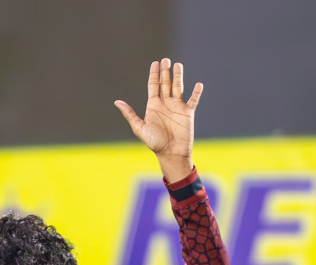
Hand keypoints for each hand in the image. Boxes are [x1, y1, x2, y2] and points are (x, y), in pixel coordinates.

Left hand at [115, 58, 200, 181]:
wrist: (171, 153)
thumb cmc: (154, 143)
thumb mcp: (140, 128)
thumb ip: (130, 114)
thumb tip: (116, 102)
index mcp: (153, 105)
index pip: (153, 85)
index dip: (154, 74)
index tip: (155, 63)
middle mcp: (165, 104)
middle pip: (165, 83)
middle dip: (165, 71)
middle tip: (166, 60)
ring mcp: (177, 107)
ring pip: (178, 87)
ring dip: (178, 76)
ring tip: (178, 65)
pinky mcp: (187, 113)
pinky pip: (193, 100)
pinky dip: (196, 93)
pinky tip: (198, 84)